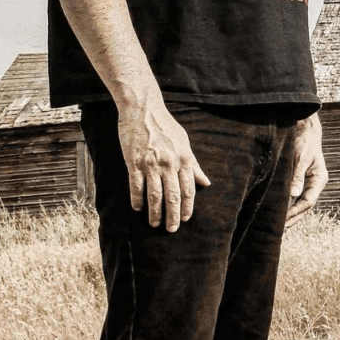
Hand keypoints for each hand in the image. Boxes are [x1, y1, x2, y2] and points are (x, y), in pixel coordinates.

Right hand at [118, 103, 209, 231]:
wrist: (143, 110)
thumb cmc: (166, 126)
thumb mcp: (184, 142)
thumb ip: (194, 164)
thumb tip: (206, 182)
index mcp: (184, 158)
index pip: (189, 189)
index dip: (188, 207)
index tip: (186, 219)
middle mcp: (169, 163)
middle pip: (173, 196)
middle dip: (173, 215)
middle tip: (172, 229)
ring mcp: (151, 164)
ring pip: (155, 195)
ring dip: (155, 213)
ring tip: (155, 224)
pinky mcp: (134, 163)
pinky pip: (137, 186)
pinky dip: (138, 200)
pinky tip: (138, 209)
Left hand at [285, 113, 328, 227]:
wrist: (306, 129)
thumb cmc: (304, 141)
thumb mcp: (300, 157)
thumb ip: (297, 176)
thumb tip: (293, 195)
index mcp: (319, 179)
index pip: (308, 201)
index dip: (295, 212)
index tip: (283, 220)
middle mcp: (316, 183)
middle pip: (305, 206)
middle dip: (293, 218)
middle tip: (280, 231)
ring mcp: (310, 182)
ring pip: (301, 203)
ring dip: (291, 214)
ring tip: (279, 226)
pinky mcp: (302, 179)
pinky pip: (297, 196)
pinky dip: (289, 204)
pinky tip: (280, 211)